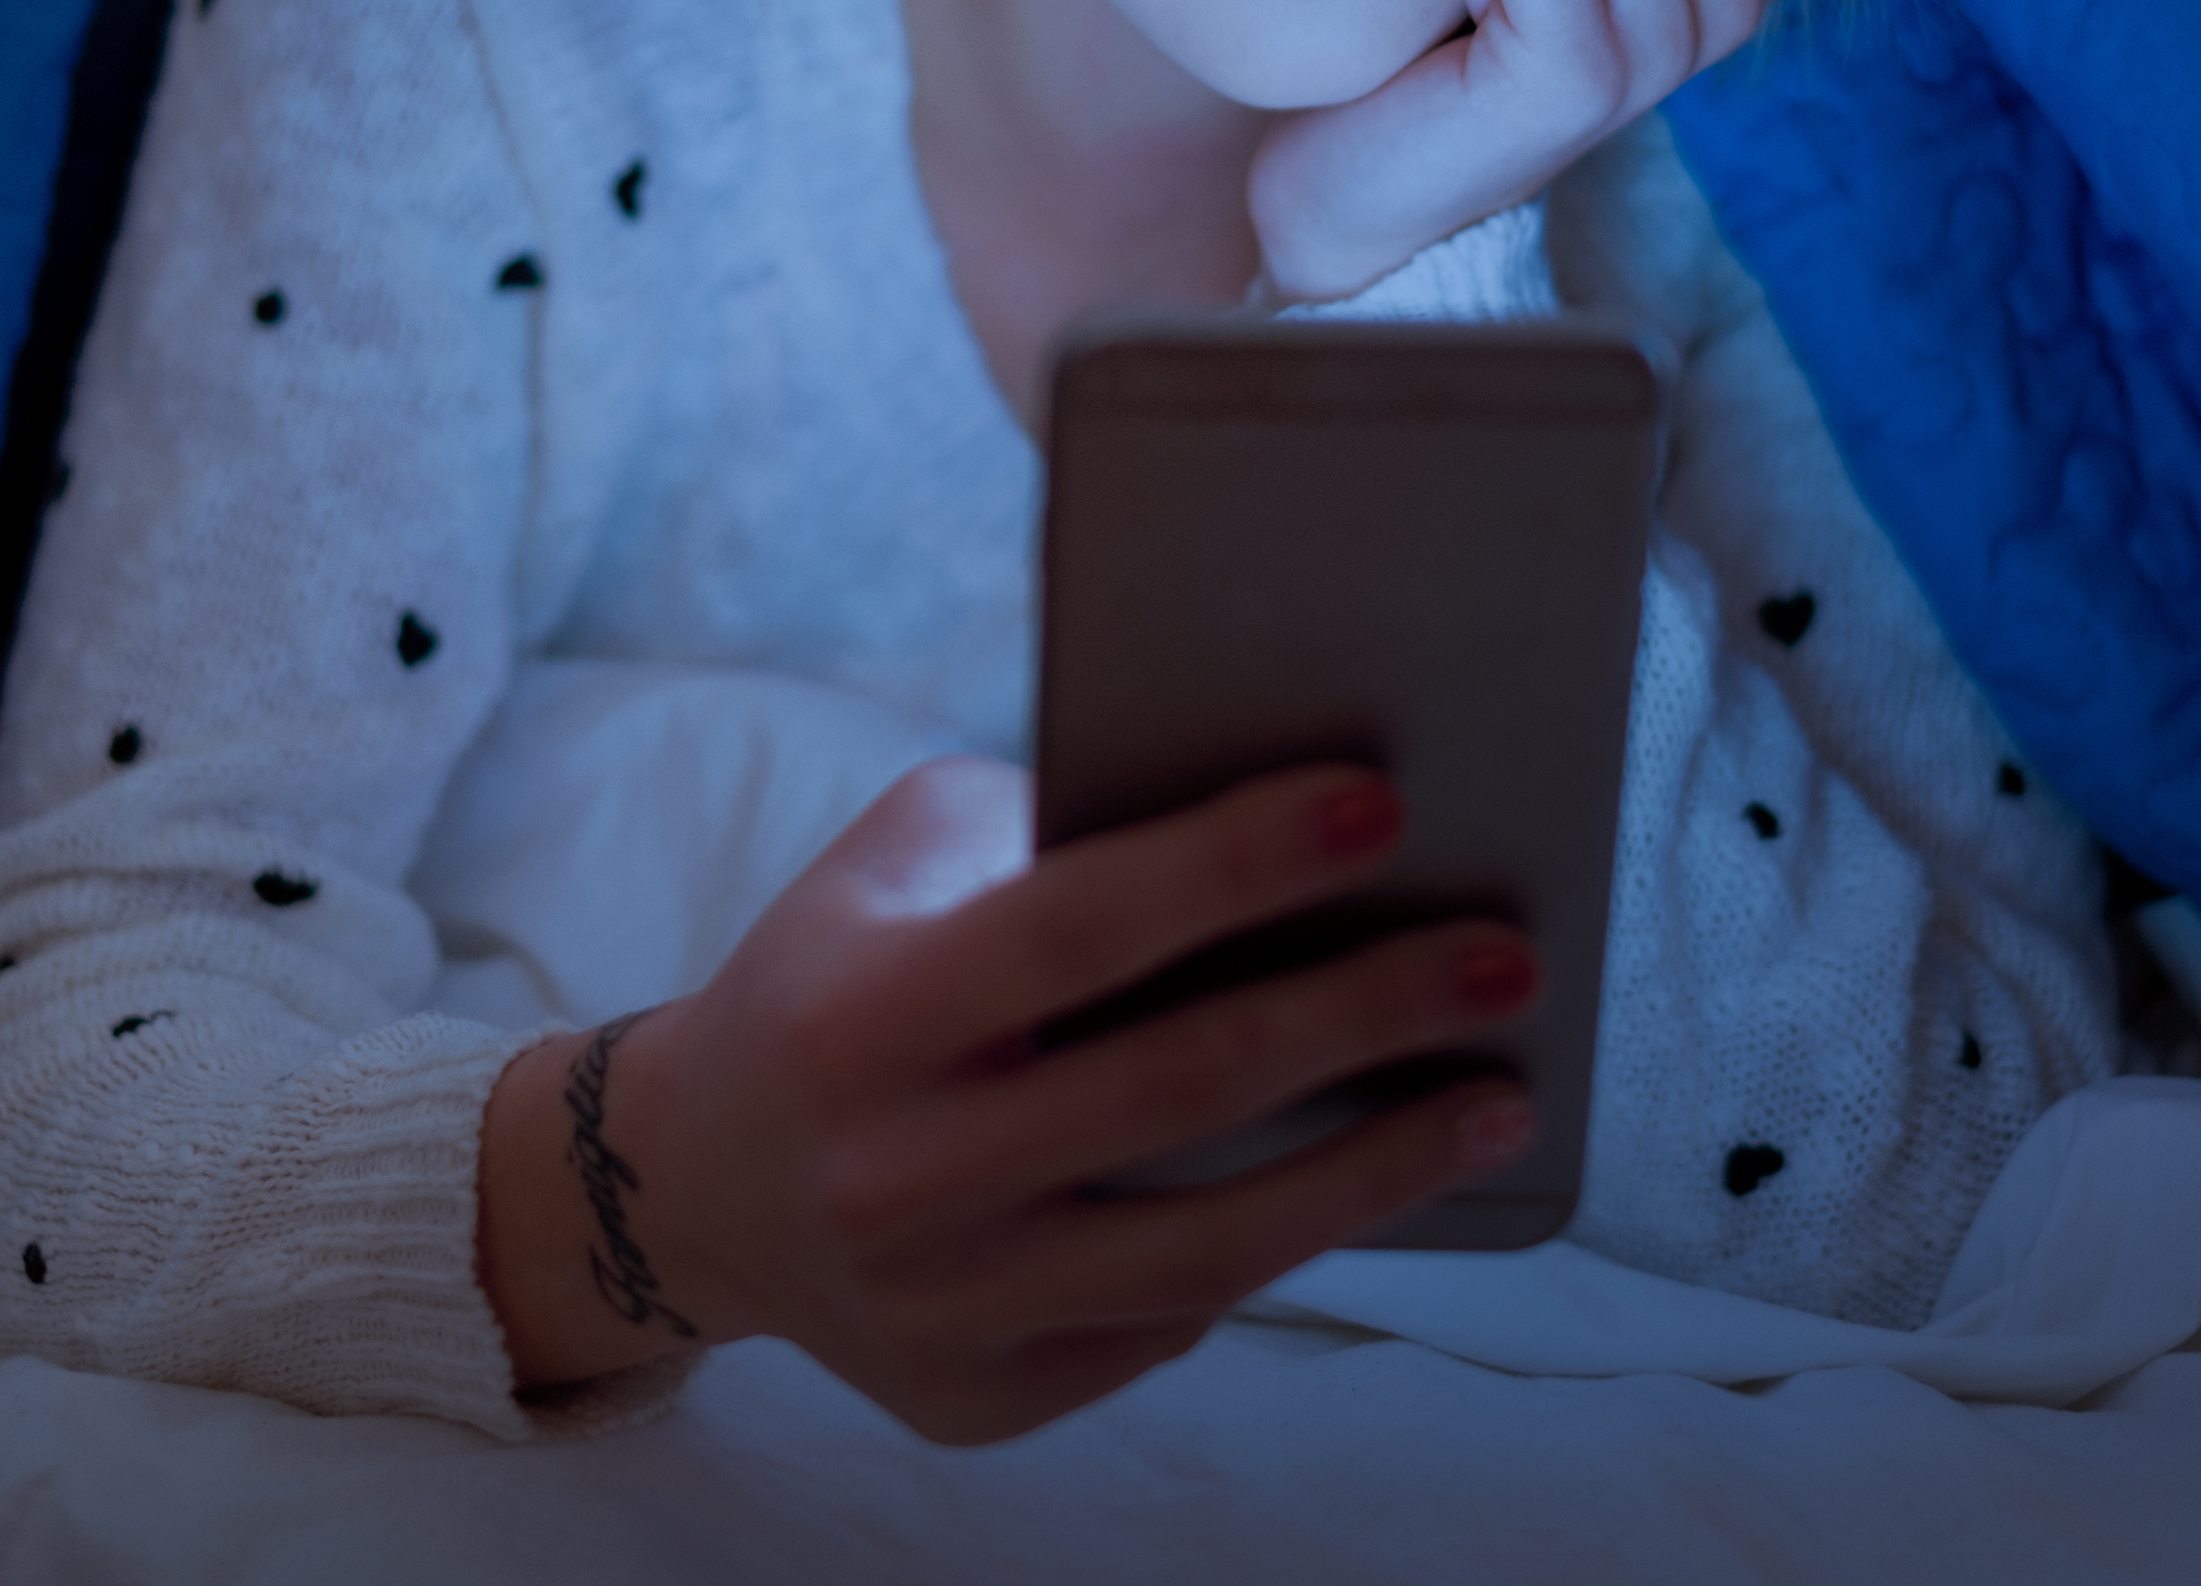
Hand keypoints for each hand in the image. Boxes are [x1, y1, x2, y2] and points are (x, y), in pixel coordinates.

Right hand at [473, 758, 1538, 1441]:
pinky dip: (1286, 1246)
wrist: (697, 1184)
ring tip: (1495, 1098)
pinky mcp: (983, 1395)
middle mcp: (892, 1174)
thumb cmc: (835, 978)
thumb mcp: (895, 863)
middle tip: (1502, 961)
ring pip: (1203, 1249)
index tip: (1383, 806)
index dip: (1236, 863)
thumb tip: (1277, 833)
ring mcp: (939, 1307)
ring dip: (1376, 1172)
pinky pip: (1169, 1321)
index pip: (1077, 928)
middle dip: (1364, 1015)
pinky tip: (1378, 1179)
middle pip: (1174, 1090)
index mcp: (860, 1016)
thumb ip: (1050, 828)